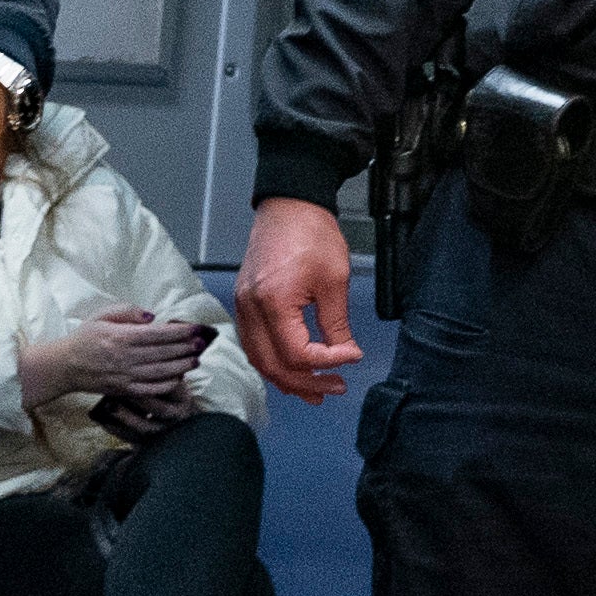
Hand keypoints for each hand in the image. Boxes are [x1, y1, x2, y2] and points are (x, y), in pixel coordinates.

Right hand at [24, 307, 205, 415]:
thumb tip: (152, 317)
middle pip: (163, 353)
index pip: (158, 334)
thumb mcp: (101, 316)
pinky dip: (167, 384)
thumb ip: (127, 312)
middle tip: (202, 343)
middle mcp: (125, 358)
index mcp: (121, 337)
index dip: (179, 331)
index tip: (195, 328)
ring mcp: (126, 376)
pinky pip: (151, 388)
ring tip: (196, 360)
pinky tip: (178, 377)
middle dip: (185, 348)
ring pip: (161, 372)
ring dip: (181, 366)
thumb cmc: (84, 338)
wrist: (65, 366)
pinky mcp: (124, 390)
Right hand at [235, 195, 365, 399]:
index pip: (297, 354)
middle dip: (306, 382)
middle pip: (273, 365)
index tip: (352, 356)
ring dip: (287, 379)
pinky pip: (254, 344)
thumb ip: (336, 323)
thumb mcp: (334, 280)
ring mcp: (243, 307)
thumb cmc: (311, 233)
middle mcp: (251, 309)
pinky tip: (293, 368)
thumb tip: (344, 353)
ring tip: (315, 390)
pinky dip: (273, 361)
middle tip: (335, 388)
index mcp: (273, 303)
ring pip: (259, 360)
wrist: (289, 205)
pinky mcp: (245, 303)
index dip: (327, 362)